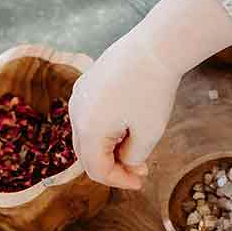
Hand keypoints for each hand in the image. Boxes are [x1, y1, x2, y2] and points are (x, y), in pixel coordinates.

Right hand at [69, 0, 231, 188]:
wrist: (155, 47)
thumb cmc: (153, 91)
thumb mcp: (148, 134)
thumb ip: (133, 157)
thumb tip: (125, 162)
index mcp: (88, 128)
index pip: (96, 169)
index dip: (118, 181)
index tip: (140, 182)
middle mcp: (76, 112)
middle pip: (87, 154)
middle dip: (114, 167)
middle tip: (140, 171)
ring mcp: (79, 96)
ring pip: (88, 136)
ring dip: (110, 149)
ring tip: (139, 151)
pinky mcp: (87, 84)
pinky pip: (91, 117)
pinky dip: (107, 130)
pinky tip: (130, 129)